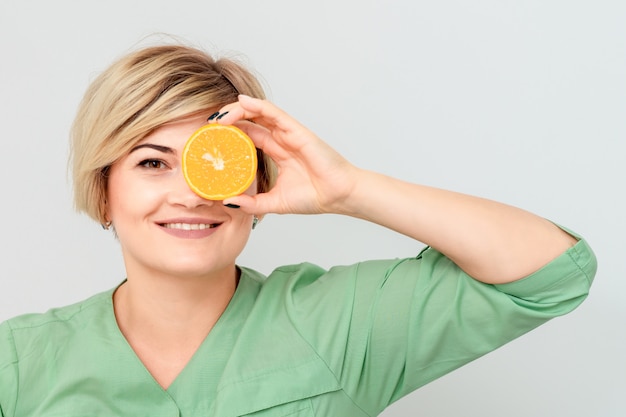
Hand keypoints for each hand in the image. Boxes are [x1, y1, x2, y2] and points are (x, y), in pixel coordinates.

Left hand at [215, 95, 359, 215]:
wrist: (337, 196)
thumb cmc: (314, 197)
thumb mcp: (274, 203)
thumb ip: (251, 203)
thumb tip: (227, 202)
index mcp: (276, 151)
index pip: (247, 136)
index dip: (228, 134)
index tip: (209, 139)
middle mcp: (280, 139)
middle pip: (249, 121)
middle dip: (227, 120)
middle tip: (208, 126)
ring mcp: (288, 133)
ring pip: (258, 113)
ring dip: (236, 111)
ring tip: (218, 118)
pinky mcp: (296, 130)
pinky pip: (273, 112)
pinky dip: (256, 105)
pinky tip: (240, 103)